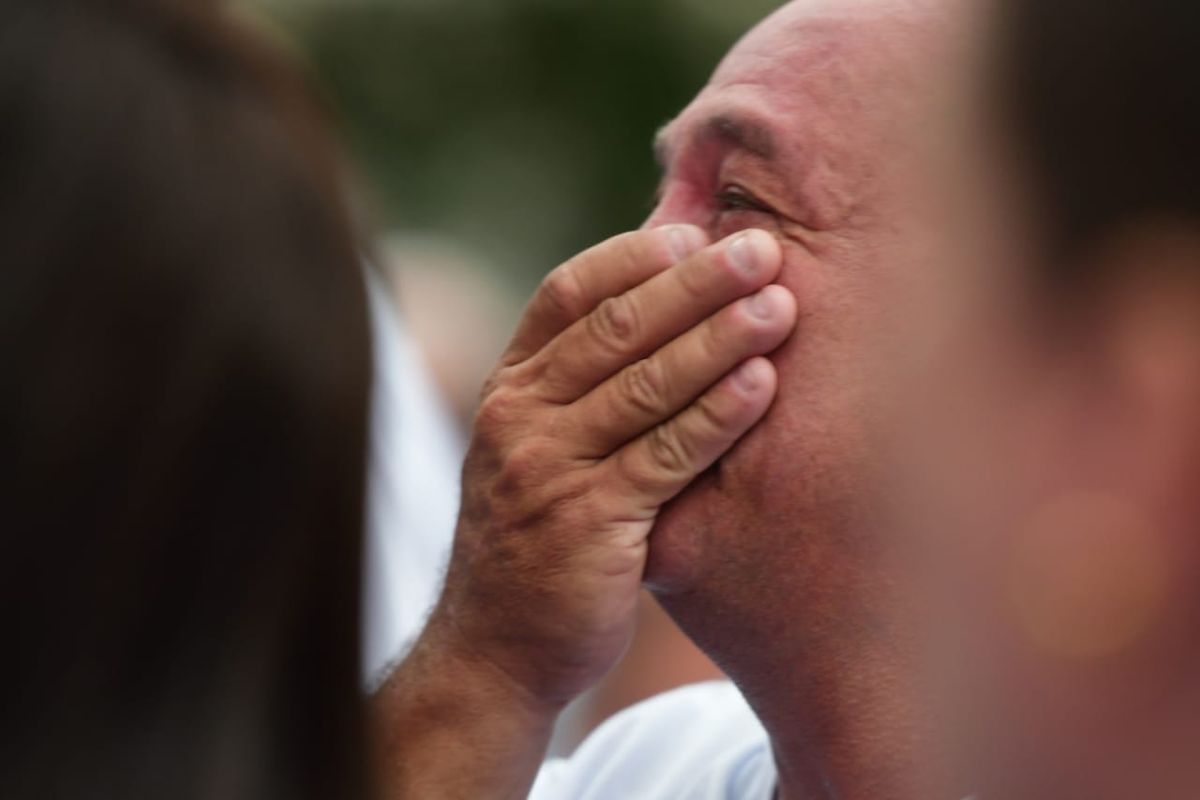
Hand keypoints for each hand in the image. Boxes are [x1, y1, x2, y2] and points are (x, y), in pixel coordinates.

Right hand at [430, 224, 795, 708]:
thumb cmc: (537, 534)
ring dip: (718, 339)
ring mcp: (549, 470)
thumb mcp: (535, 446)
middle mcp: (519, 418)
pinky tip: (761, 384)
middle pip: (614, 329)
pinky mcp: (588, 524)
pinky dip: (717, 416)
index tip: (697, 232)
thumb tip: (659, 301)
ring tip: (779, 306)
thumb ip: (581, 381)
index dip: (634, 256)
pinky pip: (665, 456)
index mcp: (509, 388)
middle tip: (762, 251)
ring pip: (644, 385)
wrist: (495, 646)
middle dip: (694, 284)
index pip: (566, 294)